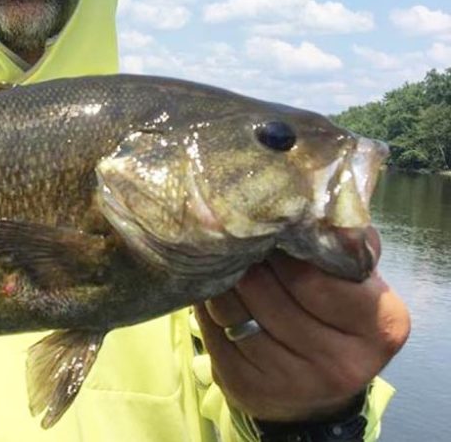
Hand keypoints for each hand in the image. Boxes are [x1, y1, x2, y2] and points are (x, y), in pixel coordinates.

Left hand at [195, 227, 409, 422]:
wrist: (314, 388)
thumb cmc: (334, 314)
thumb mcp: (354, 280)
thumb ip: (339, 242)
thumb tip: (311, 200)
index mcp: (380, 326)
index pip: (313, 275)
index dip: (282, 246)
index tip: (268, 226)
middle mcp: (342, 362)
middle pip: (266, 290)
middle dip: (246, 257)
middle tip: (234, 235)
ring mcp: (293, 381)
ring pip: (233, 310)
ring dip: (221, 278)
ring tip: (220, 258)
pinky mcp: (248, 388)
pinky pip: (212, 331)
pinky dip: (207, 305)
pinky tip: (212, 289)